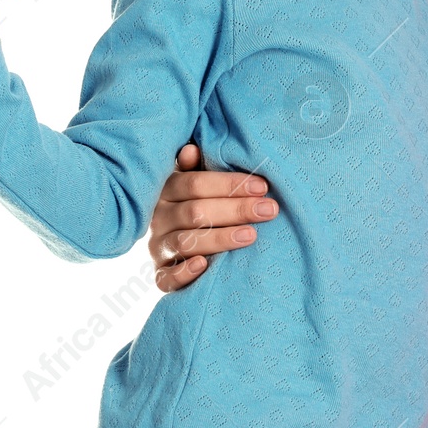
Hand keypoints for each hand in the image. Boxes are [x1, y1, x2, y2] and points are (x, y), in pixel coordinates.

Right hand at [148, 143, 278, 292]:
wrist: (182, 247)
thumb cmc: (201, 205)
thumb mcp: (198, 182)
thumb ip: (198, 168)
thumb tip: (191, 149)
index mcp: (167, 190)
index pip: (195, 184)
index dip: (229, 184)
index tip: (263, 186)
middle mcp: (159, 218)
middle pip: (195, 212)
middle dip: (236, 209)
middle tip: (269, 210)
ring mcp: (158, 248)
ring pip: (185, 242)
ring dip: (220, 238)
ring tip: (251, 235)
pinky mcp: (160, 276)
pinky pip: (166, 278)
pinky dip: (184, 272)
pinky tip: (205, 265)